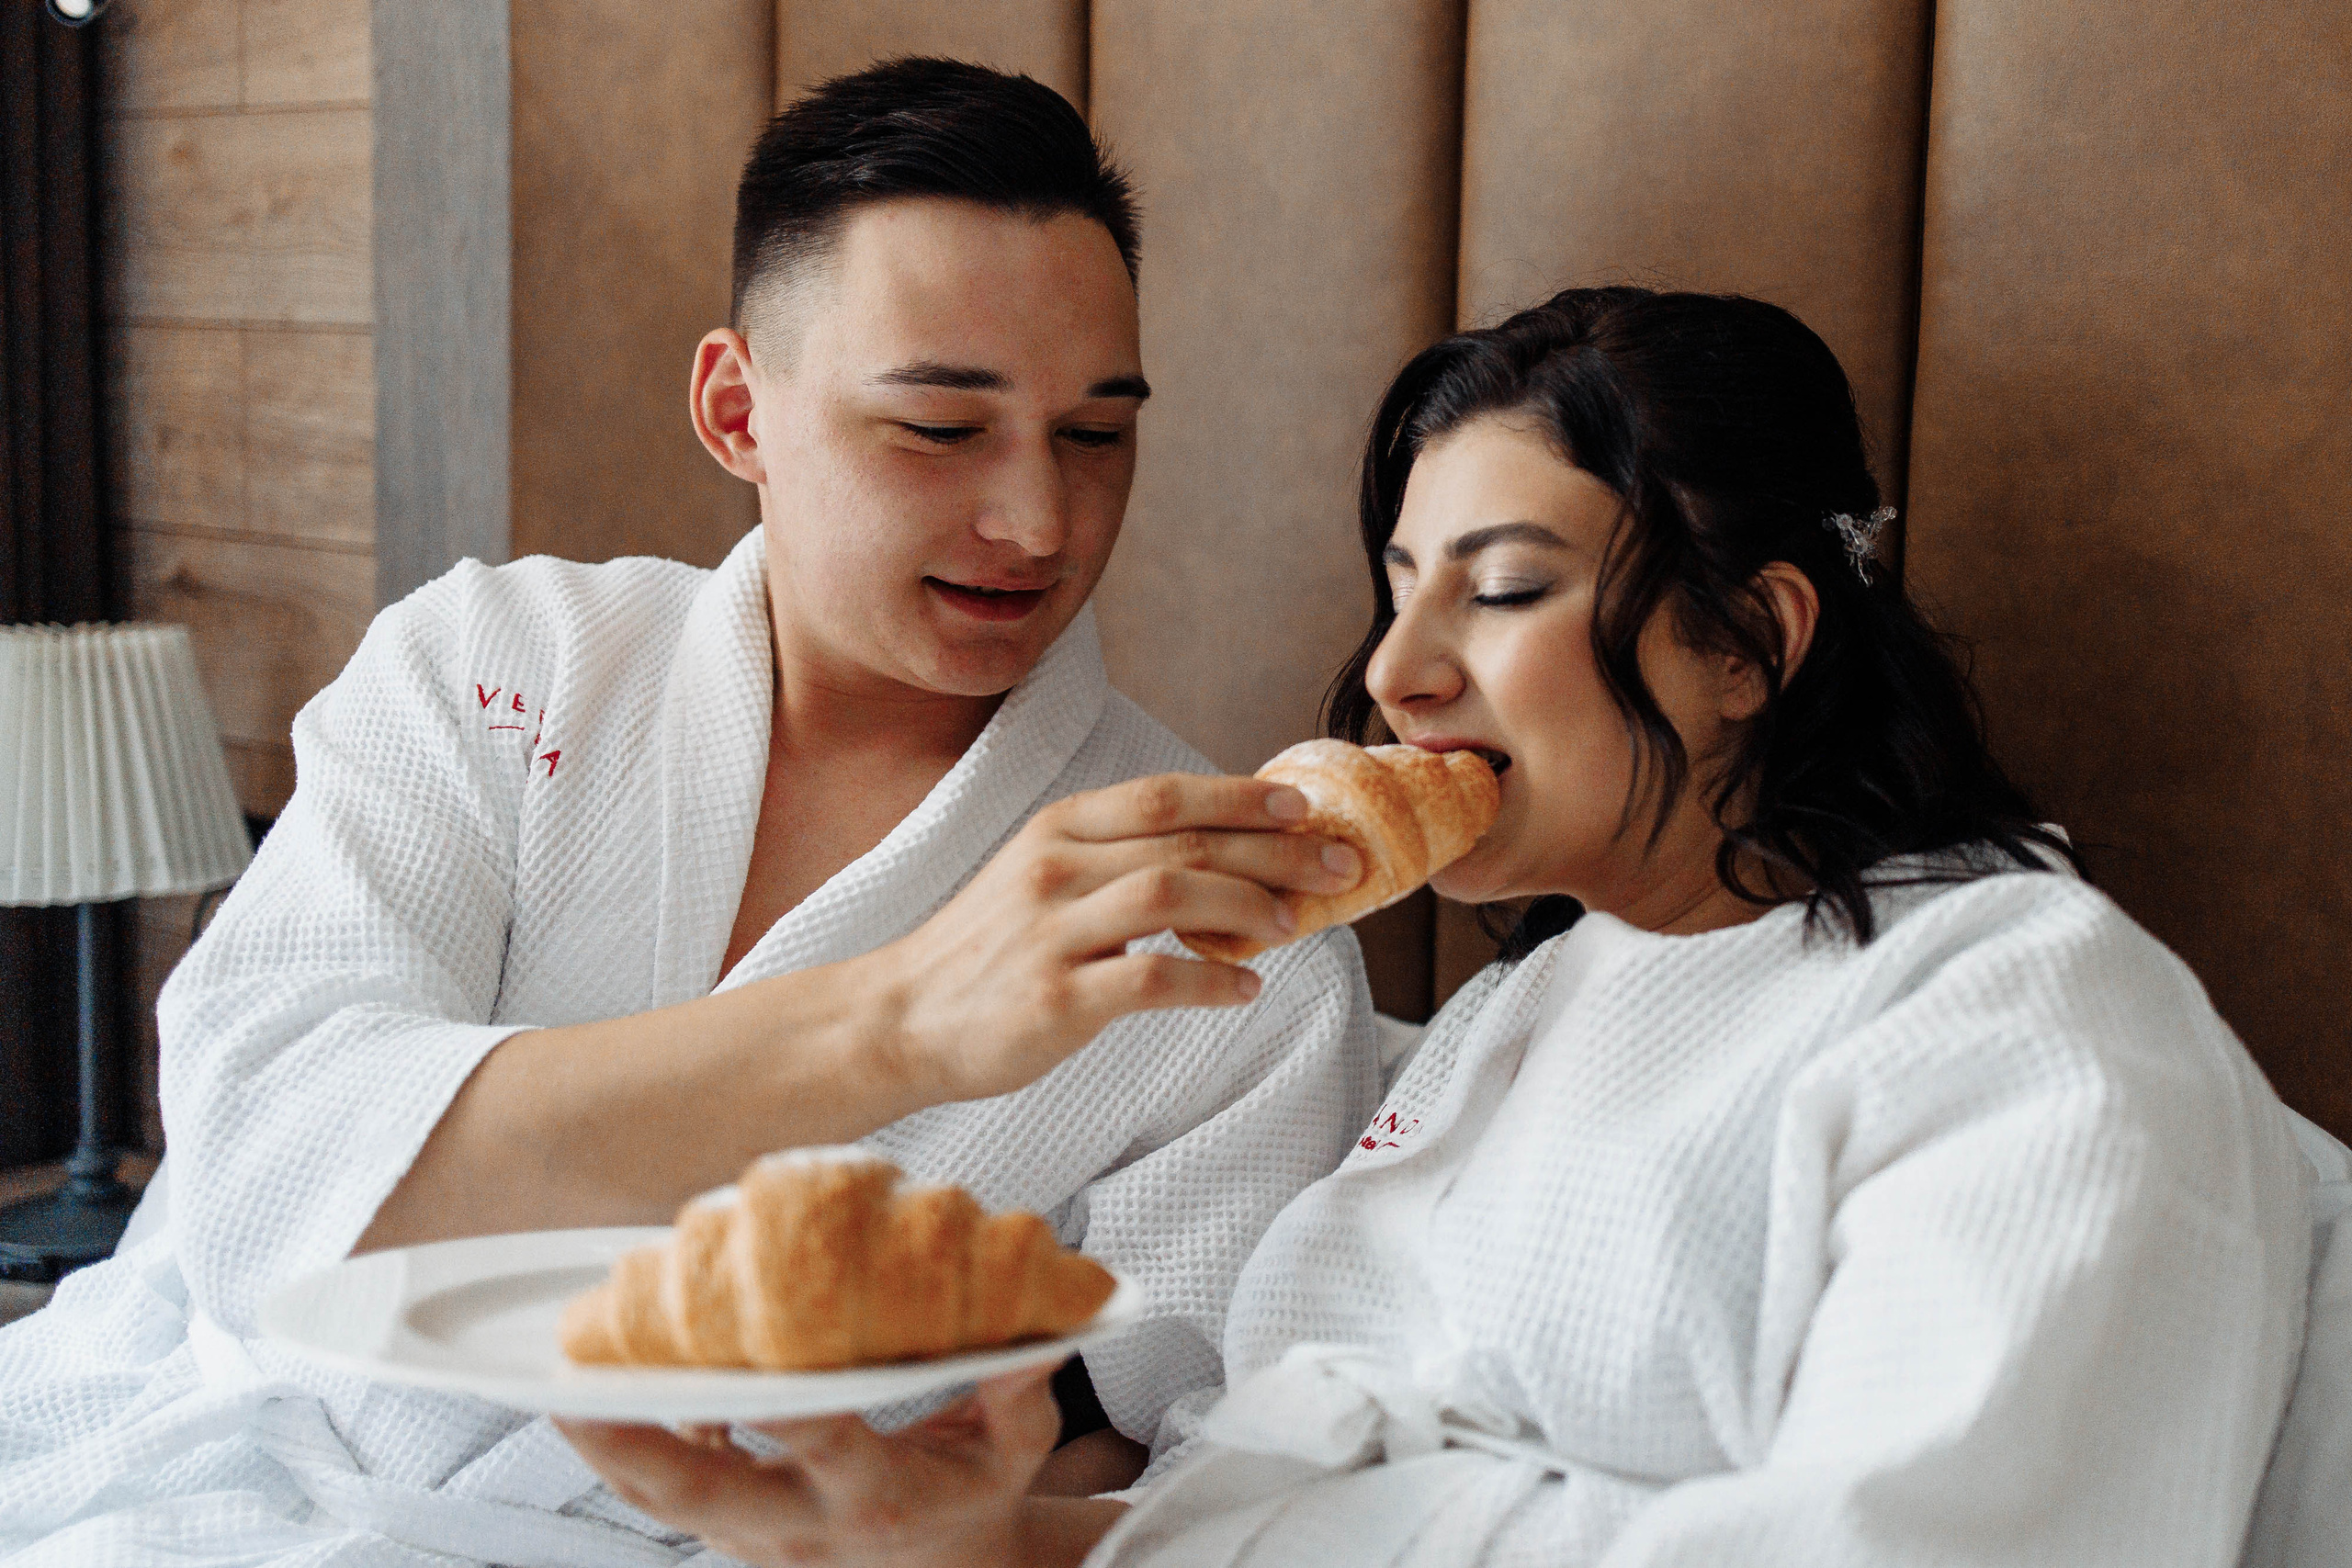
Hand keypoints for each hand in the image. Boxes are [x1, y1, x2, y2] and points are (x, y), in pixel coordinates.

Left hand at [557, 1366, 1062, 1567]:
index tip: (750, 1360)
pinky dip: (625, 1453)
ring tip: (556, 1383)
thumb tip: (1034, 1333)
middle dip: (633, 1445)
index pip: (823, 1447)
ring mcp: (755, 1536)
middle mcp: (800, 1525)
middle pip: (699, 1493)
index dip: (785, 1409)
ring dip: (606, 1448)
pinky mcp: (729, 1532)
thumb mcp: (1015, 1454)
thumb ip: (1020, 1393)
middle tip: (577, 1393)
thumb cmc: (974, 1499)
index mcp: (874, 1497)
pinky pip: (662, 1495)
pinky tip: (596, 1394)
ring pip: (661, 1499)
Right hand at [852, 773, 1361, 1105]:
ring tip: (1293, 924)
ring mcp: (1052, 933)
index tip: (1303, 805)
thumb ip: (1113, 862)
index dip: (1240, 795)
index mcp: (1056, 833)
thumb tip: (1216, 856)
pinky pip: (1153, 977)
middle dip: (1275, 848)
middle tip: (1339, 864)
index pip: (1164, 795)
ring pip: (1172, 893)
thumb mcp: (1038, 881)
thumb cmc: (983, 956)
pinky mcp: (1055, 998)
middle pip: (1184, 839)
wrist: (898, 1019)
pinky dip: (1212, 980)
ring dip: (1249, 905)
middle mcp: (1054, 869)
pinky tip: (1245, 989)